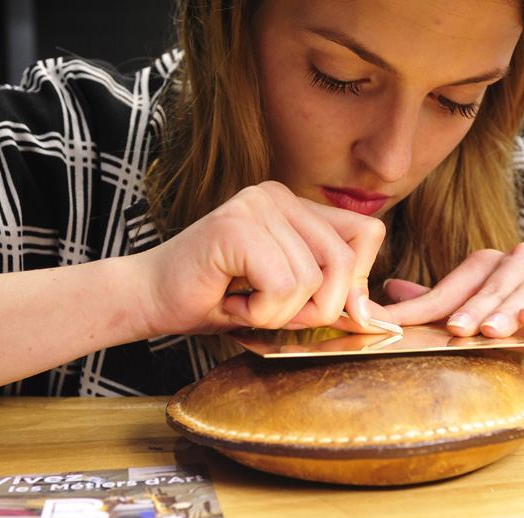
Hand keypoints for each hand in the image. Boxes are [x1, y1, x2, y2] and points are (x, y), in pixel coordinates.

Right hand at [138, 181, 391, 335]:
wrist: (149, 298)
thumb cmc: (214, 299)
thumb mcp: (285, 299)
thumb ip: (328, 297)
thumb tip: (373, 316)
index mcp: (294, 206)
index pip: (366, 235)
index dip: (355, 281)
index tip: (325, 307)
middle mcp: (278, 195)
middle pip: (345, 261)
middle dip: (318, 308)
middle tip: (272, 312)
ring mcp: (257, 206)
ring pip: (313, 280)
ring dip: (279, 314)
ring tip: (243, 303)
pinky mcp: (238, 226)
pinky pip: (283, 285)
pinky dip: (260, 312)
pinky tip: (231, 302)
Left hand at [382, 242, 523, 355]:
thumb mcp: (483, 310)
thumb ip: (441, 301)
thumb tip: (391, 288)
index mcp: (489, 264)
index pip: (451, 287)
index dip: (422, 307)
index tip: (393, 323)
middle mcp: (519, 261)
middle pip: (487, 288)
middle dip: (469, 309)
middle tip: (453, 328)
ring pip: (523, 294)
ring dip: (505, 312)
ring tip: (489, 330)